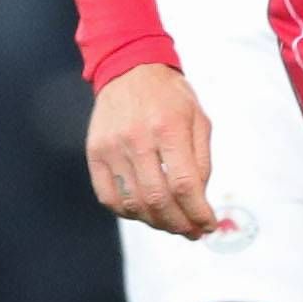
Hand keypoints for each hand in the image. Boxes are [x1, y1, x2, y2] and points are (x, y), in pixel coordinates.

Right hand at [86, 64, 217, 237]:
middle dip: (179, 223)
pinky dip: (128, 213)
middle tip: (192, 232)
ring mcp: (112, 147)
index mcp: (170, 128)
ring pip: (132, 202)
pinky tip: (144, 214)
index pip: (184, 184)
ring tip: (172, 225)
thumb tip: (199, 201)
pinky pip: (108, 196)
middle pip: (157, 199)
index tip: (208, 224)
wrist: (130, 68)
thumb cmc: (170, 97)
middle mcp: (138, 139)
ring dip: (156, 222)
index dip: (198, 212)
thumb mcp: (199, 120)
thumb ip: (201, 162)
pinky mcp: (94, 153)